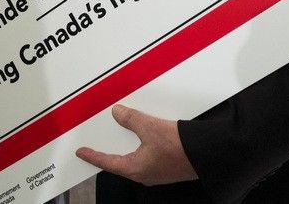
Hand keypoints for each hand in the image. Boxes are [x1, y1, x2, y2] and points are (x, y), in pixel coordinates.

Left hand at [76, 105, 196, 185]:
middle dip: (110, 148)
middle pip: (120, 159)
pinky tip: (141, 130)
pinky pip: (147, 152)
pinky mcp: (166, 165)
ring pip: (134, 155)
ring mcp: (156, 171)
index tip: (82, 153)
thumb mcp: (149, 128)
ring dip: (126, 143)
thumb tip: (117, 113)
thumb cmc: (179, 147)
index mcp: (136, 169)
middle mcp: (144, 174)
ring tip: (118, 129)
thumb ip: (130, 119)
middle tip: (97, 139)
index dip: (93, 156)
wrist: (207, 154)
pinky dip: (140, 142)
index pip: (108, 162)